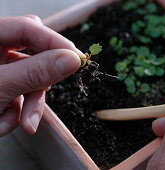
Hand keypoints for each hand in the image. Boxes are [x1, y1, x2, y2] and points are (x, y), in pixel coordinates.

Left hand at [0, 15, 83, 135]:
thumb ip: (36, 71)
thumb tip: (72, 60)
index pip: (29, 28)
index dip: (55, 42)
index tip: (76, 59)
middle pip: (33, 56)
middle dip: (40, 82)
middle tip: (46, 94)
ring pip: (30, 80)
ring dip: (28, 105)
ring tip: (22, 124)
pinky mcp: (2, 87)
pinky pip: (21, 95)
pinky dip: (16, 113)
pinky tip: (1, 124)